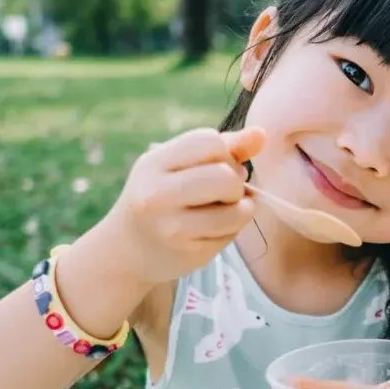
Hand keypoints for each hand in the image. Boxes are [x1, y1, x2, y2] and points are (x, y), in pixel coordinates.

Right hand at [104, 126, 265, 283]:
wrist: (127, 250)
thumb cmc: (161, 197)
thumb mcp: (178, 166)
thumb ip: (223, 148)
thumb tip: (261, 134)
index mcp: (153, 163)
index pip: (210, 142)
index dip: (225, 152)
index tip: (217, 166)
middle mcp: (157, 195)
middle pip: (226, 177)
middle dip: (235, 183)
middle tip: (223, 192)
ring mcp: (172, 227)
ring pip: (236, 210)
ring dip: (241, 208)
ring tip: (224, 209)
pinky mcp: (189, 254)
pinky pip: (232, 234)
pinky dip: (233, 228)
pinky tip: (215, 228)